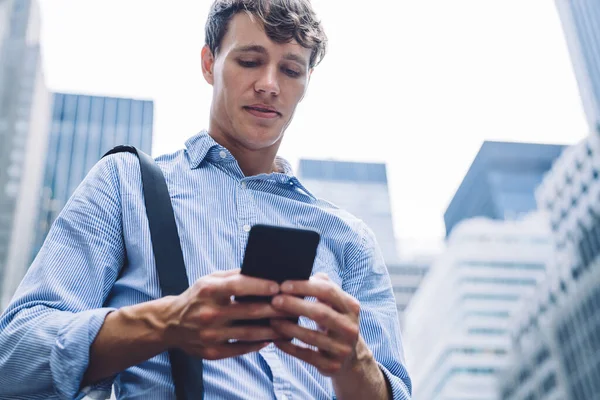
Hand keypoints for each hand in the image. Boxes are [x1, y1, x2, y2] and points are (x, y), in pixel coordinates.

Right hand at [163, 269, 287, 359]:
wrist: (170, 324)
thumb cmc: (197, 297)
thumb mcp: (209, 280)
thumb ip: (234, 275)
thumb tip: (263, 270)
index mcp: (208, 291)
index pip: (238, 286)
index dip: (259, 286)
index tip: (278, 286)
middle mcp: (209, 313)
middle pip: (248, 311)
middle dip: (273, 309)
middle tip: (292, 306)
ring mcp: (210, 335)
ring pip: (248, 333)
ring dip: (271, 330)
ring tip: (287, 325)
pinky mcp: (212, 352)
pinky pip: (240, 349)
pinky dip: (257, 345)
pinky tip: (270, 339)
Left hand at [269, 273, 364, 376]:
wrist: (349, 357)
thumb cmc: (334, 321)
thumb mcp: (336, 304)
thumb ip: (323, 286)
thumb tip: (306, 272)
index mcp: (352, 307)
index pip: (328, 291)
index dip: (305, 287)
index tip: (283, 285)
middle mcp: (350, 327)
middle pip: (320, 313)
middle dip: (294, 305)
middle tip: (274, 300)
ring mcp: (342, 348)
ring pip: (312, 337)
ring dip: (288, 327)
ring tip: (271, 320)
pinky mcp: (332, 365)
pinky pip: (306, 355)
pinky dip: (289, 347)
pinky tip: (276, 340)